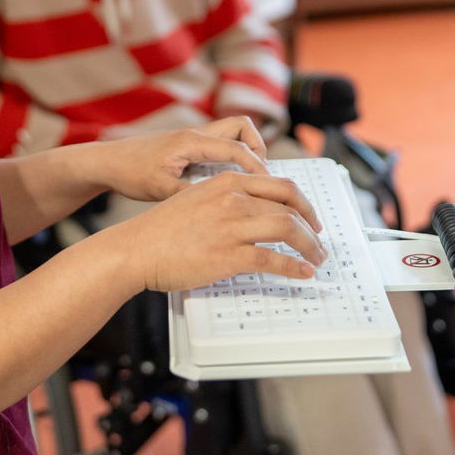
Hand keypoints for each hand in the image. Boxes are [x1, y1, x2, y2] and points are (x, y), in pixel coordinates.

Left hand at [91, 116, 271, 202]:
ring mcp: (193, 137)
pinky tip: (227, 180)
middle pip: (242, 127)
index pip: (237, 147)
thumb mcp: (161, 190)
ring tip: (250, 178)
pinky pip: (221, 143)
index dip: (257, 167)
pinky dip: (232, 156)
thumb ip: (192, 196)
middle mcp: (196, 134)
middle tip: (263, 176)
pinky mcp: (189, 144)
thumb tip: (221, 209)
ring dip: (246, 150)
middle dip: (259, 148)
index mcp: (191, 142)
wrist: (107, 162)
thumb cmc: (130, 173)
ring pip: (233, 132)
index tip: (268, 186)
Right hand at [100, 170, 326, 291]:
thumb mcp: (196, 198)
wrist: (135, 249)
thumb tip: (252, 214)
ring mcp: (232, 226)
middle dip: (312, 225)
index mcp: (227, 182)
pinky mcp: (228, 254)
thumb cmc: (161, 229)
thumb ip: (225, 199)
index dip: (303, 203)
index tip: (310, 217)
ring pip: (287, 229)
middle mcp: (233, 198)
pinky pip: (273, 259)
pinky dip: (293, 267)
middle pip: (290, 206)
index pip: (281, 185)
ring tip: (316, 258)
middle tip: (319, 240)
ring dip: (310, 246)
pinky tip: (301, 272)